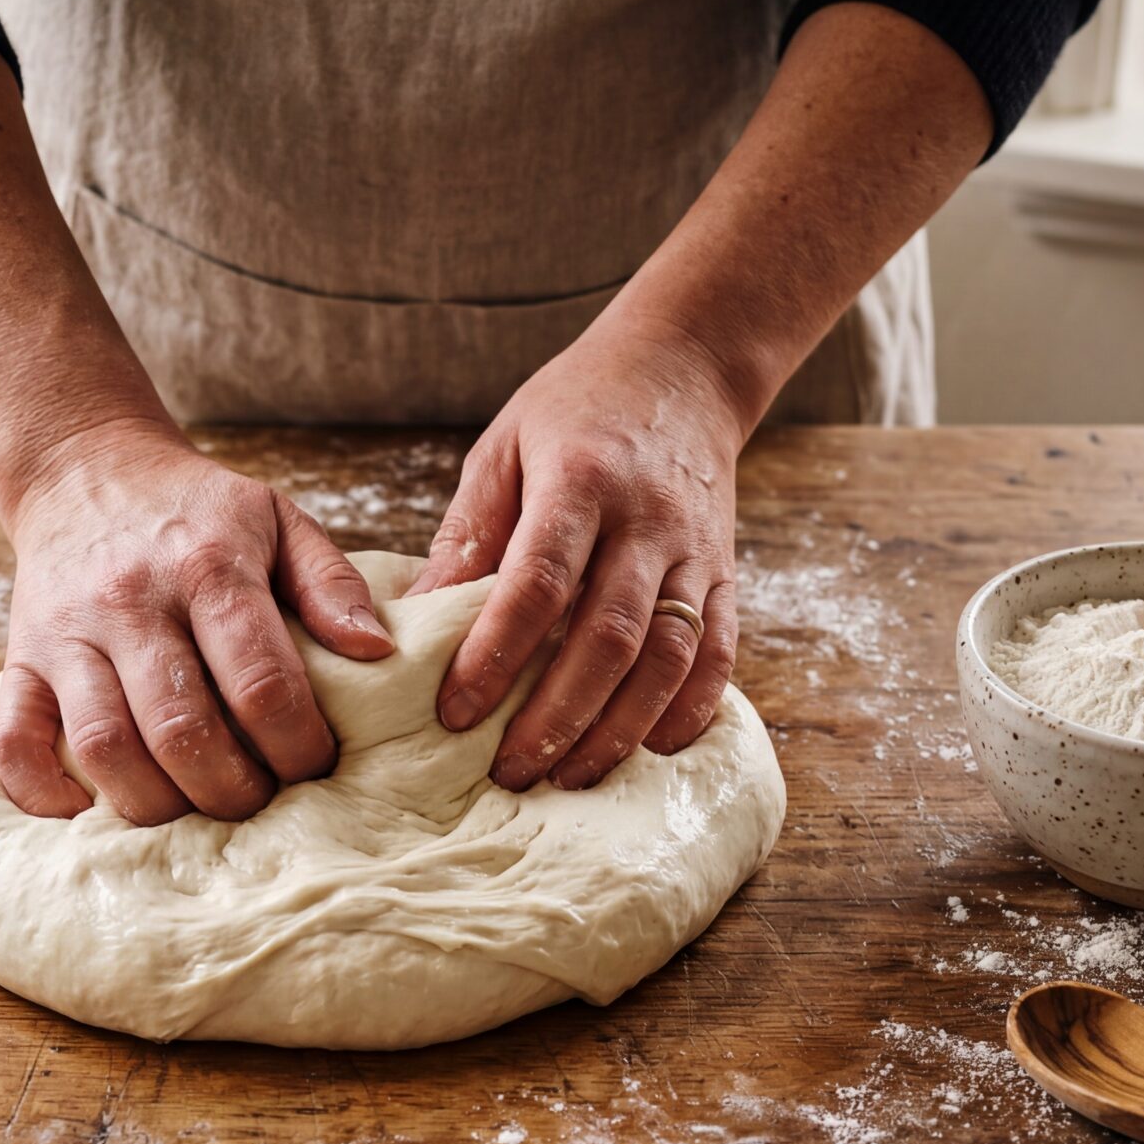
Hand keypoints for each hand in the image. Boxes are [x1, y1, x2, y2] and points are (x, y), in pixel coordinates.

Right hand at [0, 420, 393, 824]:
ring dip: (157, 804)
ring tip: (195, 811)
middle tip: (261, 804)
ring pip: (104, 747)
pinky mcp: (19, 658)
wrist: (83, 467)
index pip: (261, 683)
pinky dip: (43, 792)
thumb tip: (378, 653)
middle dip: (234, 790)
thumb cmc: (195, 510)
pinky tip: (87, 811)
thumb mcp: (278, 518)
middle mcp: (131, 602)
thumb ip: (332, 582)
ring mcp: (67, 635)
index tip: (317, 765)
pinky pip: (12, 742)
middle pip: (183, 730)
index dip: (298, 745)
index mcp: (207, 567)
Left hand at [408, 321, 743, 789]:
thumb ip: (468, 533)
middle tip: (507, 773)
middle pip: (606, 637)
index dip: (496, 656)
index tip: (455, 713)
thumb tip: (416, 619)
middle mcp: (645, 520)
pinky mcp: (727, 572)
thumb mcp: (504, 447)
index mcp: (580, 481)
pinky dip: (690, 708)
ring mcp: (695, 551)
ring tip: (568, 777)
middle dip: (556, 716)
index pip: (537, 584)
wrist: (684, 367)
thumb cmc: (576, 409)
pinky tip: (649, 748)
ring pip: (667, 657)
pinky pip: (718, 652)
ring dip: (618, 728)